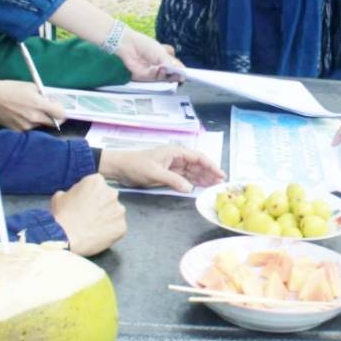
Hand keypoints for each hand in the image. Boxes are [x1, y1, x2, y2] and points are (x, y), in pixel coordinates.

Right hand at [0, 80, 66, 130]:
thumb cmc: (11, 88)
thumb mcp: (32, 87)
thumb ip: (45, 96)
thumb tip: (52, 101)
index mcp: (39, 105)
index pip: (61, 114)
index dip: (61, 111)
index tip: (57, 107)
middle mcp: (34, 118)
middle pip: (53, 123)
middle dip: (52, 116)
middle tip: (46, 109)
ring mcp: (26, 126)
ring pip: (40, 125)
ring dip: (39, 119)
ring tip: (27, 109)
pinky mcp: (17, 130)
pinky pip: (29, 128)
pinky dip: (28, 122)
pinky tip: (19, 114)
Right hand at [49, 174, 126, 255]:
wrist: (65, 238)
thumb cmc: (62, 217)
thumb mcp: (59, 196)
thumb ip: (72, 191)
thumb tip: (75, 195)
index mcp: (97, 181)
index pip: (97, 185)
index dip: (90, 195)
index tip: (85, 202)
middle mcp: (112, 193)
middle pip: (108, 197)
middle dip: (101, 205)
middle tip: (89, 215)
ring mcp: (119, 210)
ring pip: (114, 212)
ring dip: (107, 217)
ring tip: (93, 226)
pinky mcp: (122, 226)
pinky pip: (117, 227)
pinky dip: (110, 231)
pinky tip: (98, 234)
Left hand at [98, 145, 225, 192]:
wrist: (120, 168)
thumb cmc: (136, 165)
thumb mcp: (155, 173)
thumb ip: (173, 180)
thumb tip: (190, 188)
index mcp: (176, 152)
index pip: (198, 158)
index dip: (211, 166)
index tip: (220, 174)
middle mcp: (177, 158)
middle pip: (198, 165)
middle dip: (210, 173)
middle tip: (221, 184)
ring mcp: (173, 166)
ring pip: (193, 172)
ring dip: (203, 178)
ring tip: (214, 186)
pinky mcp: (169, 174)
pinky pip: (185, 178)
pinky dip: (193, 182)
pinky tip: (200, 187)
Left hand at [117, 29, 184, 80]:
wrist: (128, 46)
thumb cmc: (146, 45)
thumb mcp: (162, 53)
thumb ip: (172, 64)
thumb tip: (182, 73)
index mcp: (166, 56)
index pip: (176, 65)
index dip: (181, 70)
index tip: (187, 74)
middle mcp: (160, 65)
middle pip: (172, 74)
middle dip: (177, 75)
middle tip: (181, 76)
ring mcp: (153, 72)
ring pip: (165, 78)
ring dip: (169, 76)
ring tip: (170, 71)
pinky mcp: (146, 77)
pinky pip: (155, 80)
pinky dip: (159, 76)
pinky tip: (160, 71)